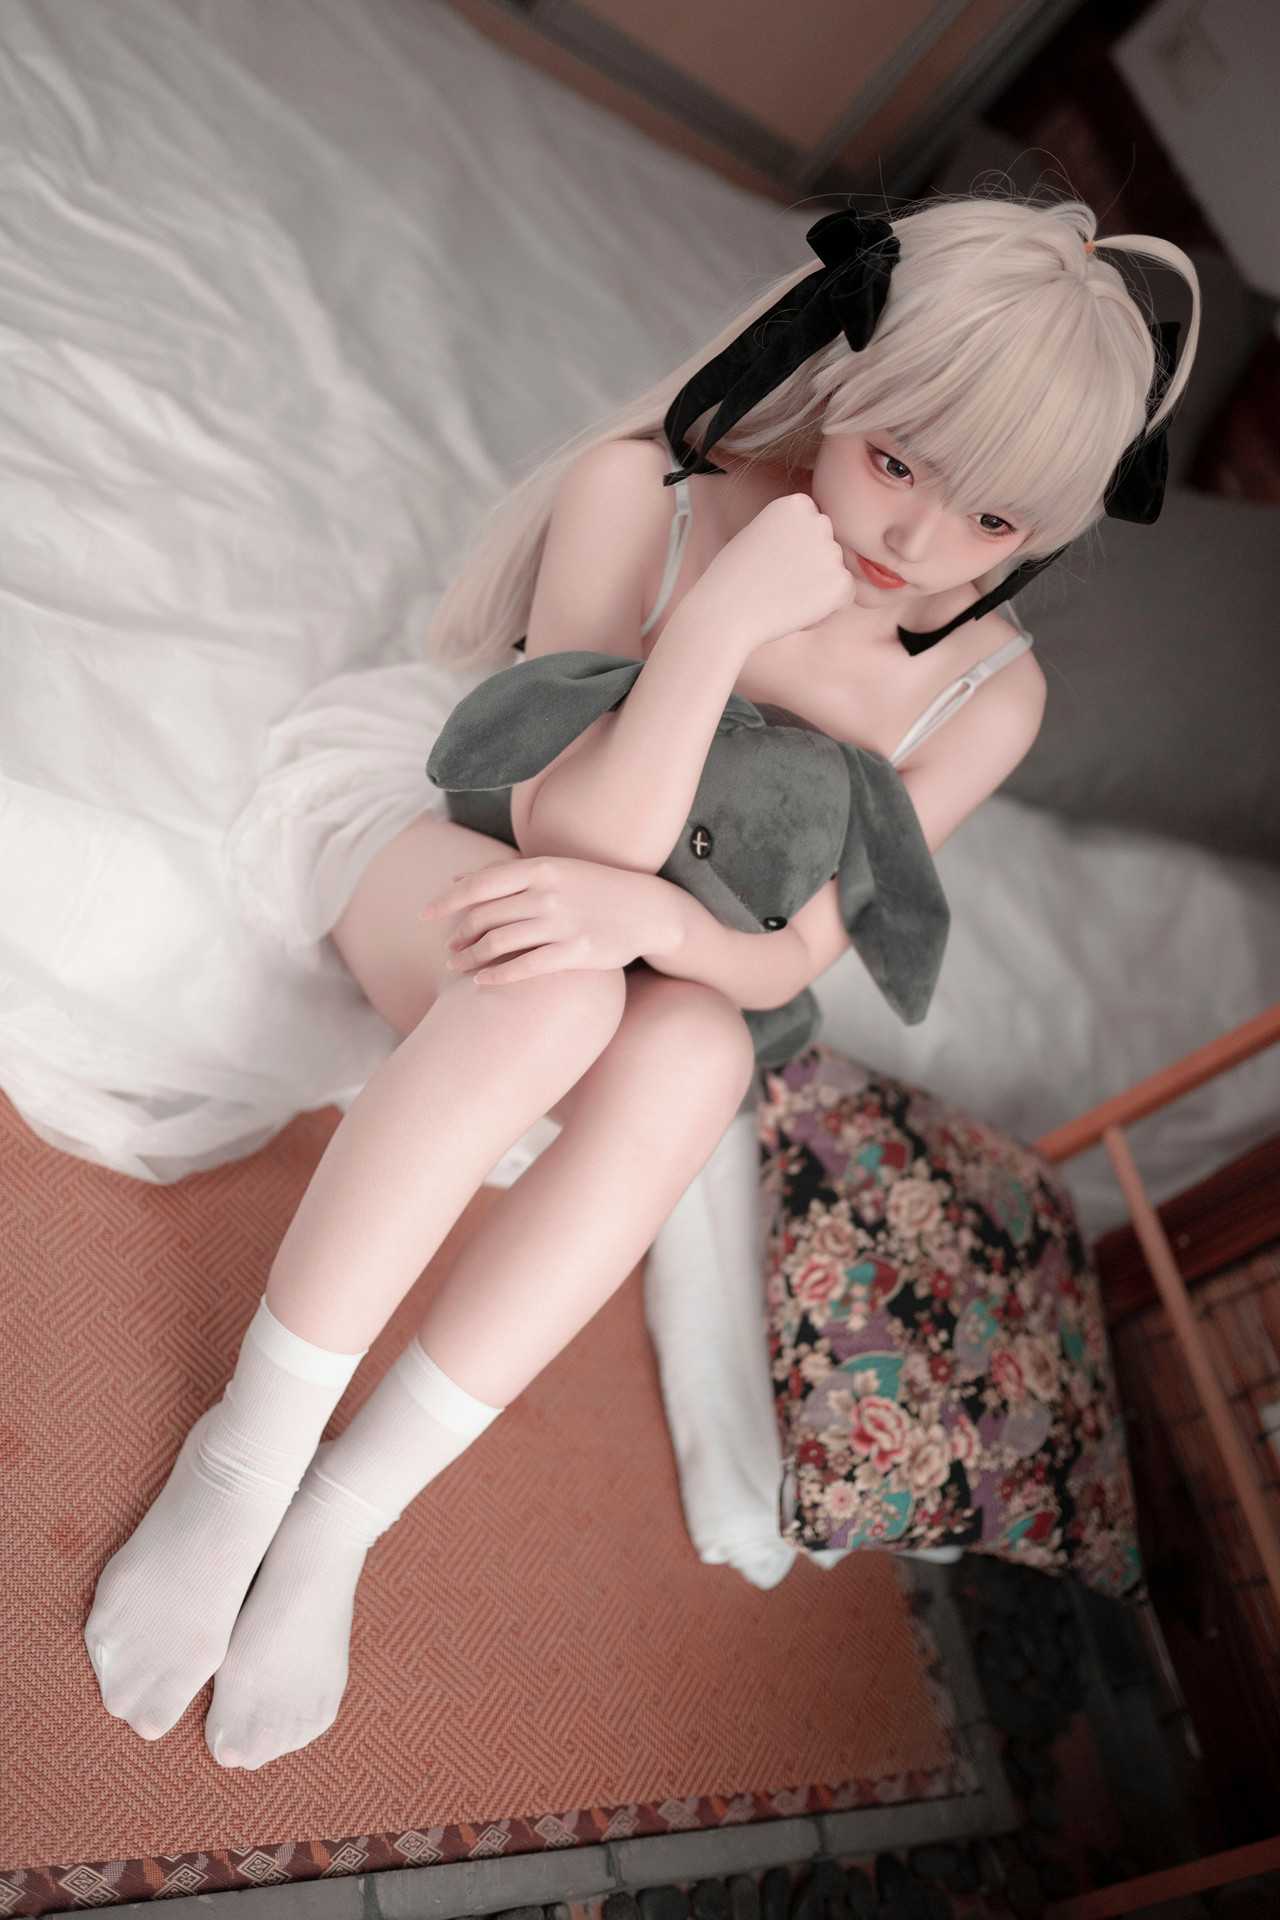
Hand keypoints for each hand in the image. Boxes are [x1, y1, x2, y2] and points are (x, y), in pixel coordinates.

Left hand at [418, 856, 683, 983]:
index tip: (425, 916)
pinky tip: (482, 982)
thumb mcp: (553, 871)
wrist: (648, 909)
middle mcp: (548, 894)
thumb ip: (506, 875)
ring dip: (470, 957)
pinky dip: (497, 976)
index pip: (480, 884)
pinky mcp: (575, 952)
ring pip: (498, 943)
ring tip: (457, 966)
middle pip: (485, 916)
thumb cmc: (594, 888)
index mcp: (540, 868)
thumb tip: (456, 879)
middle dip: (458, 935)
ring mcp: (562, 924)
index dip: (447, 901)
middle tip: (448, 949)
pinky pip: (524, 967)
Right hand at [693, 492, 855, 655]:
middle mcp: (818, 520)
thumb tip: (815, 544)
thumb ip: (790, 531)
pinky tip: (798, 608)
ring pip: (835, 570)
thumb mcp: (760, 533)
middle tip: (778, 581)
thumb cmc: (733, 577)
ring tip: (784, 595)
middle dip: (811, 564)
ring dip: (818, 586)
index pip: (812, 526)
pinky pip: (845, 594)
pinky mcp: (840, 582)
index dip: (795, 549)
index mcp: (796, 503)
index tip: (773, 560)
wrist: (725, 610)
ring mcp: (831, 551)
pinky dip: (828, 607)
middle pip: (827, 546)